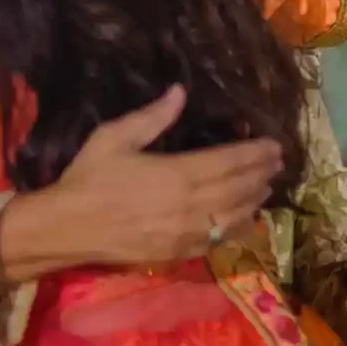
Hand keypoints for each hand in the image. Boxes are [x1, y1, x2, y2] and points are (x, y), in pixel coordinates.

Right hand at [43, 85, 283, 265]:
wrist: (68, 228)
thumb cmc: (88, 178)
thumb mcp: (115, 137)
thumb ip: (152, 117)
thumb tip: (180, 92)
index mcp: (177, 173)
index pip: (230, 162)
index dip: (254, 153)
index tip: (273, 145)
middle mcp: (190, 206)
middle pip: (238, 189)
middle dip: (261, 174)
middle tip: (278, 163)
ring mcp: (187, 234)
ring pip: (234, 216)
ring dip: (255, 200)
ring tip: (268, 187)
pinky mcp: (179, 253)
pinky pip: (219, 242)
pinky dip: (238, 229)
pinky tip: (247, 220)